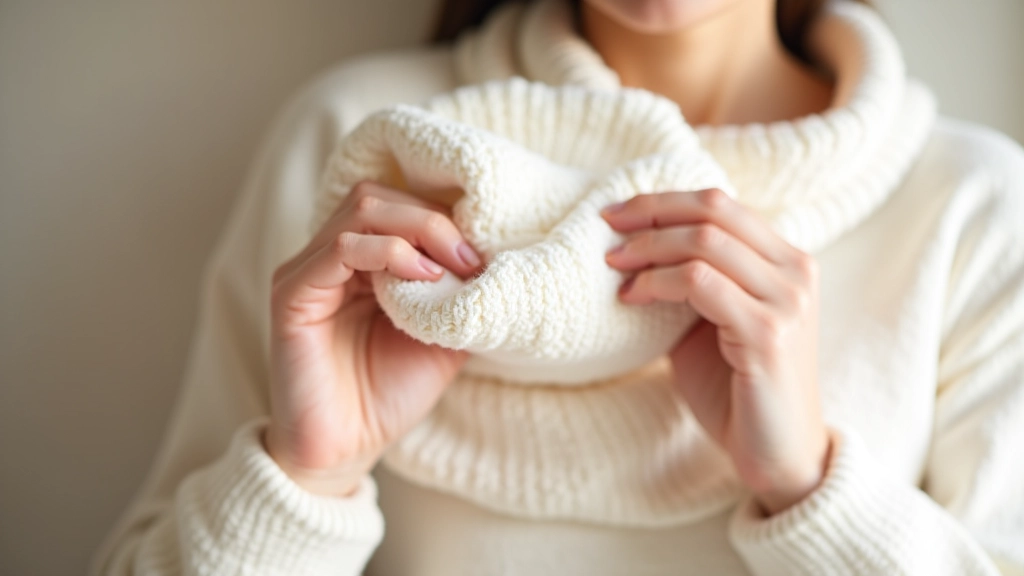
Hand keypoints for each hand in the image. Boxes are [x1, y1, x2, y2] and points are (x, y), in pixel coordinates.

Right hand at [265, 181, 482, 496]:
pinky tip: (423, 277)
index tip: (487, 247)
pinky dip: (388, 251)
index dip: (444, 212)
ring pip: (363, 208)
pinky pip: (340, 248)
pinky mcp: (292, 293)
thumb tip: (499, 255)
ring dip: (419, 228)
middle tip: (473, 256)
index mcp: (362, 258)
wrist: (346, 450)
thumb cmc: (390, 394)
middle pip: (380, 194)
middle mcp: (330, 255)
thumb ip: (461, 291)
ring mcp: (308, 270)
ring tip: (454, 265)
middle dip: (435, 217)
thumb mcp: (446, 334)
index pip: (398, 200)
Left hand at [601, 188, 829, 514]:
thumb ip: (689, 279)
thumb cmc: (735, 387)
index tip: (615, 213)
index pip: (721, 204)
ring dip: (648, 248)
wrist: (774, 453)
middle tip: (606, 228)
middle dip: (651, 213)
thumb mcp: (709, 320)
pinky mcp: (768, 334)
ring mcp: (787, 301)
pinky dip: (656, 282)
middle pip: (713, 211)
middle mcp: (796, 272)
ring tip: (613, 265)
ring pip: (704, 243)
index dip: (663, 200)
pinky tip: (631, 297)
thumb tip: (629, 245)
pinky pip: (700, 283)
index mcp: (786, 261)